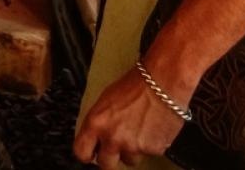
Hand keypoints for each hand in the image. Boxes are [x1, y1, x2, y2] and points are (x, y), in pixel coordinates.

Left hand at [73, 66, 187, 168]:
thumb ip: (99, 122)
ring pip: (129, 160)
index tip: (92, 153)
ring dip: (132, 151)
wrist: (163, 82)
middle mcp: (113, 138)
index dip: (87, 154)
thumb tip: (95, 137)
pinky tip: (152, 129)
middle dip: (110, 157)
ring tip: (139, 130)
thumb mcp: (106, 100)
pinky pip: (148, 154)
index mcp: (96, 123)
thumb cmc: (136, 85)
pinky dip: (149, 145)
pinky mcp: (153, 150)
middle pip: (105, 164)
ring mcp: (133, 146)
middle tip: (116, 146)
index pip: (81, 152)